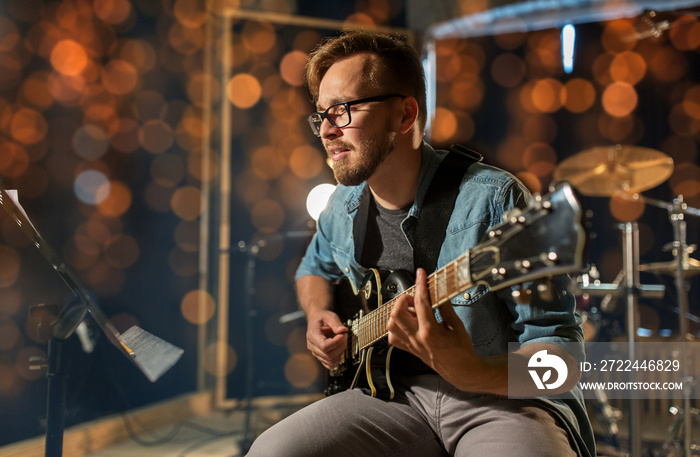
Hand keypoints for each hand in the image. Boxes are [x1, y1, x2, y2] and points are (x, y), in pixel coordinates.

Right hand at [306, 310, 347, 369]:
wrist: (316, 320)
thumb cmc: (322, 318)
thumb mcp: (329, 315)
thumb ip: (335, 322)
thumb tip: (342, 330)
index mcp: (312, 335)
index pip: (324, 346)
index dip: (336, 342)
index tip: (342, 335)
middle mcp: (312, 345)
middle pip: (328, 355)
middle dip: (340, 346)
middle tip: (344, 336)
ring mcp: (315, 352)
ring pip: (330, 360)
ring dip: (340, 352)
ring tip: (342, 341)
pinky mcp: (320, 356)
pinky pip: (329, 365)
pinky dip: (337, 360)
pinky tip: (339, 350)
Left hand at [387, 268, 481, 384]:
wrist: (461, 371)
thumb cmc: (462, 350)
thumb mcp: (457, 326)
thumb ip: (445, 308)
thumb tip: (438, 292)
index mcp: (430, 332)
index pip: (421, 302)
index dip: (420, 284)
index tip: (421, 273)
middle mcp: (417, 338)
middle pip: (397, 313)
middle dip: (404, 300)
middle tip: (417, 298)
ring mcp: (411, 345)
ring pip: (391, 325)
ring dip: (399, 313)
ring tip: (413, 310)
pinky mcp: (409, 350)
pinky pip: (394, 337)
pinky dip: (397, 326)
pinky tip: (409, 323)